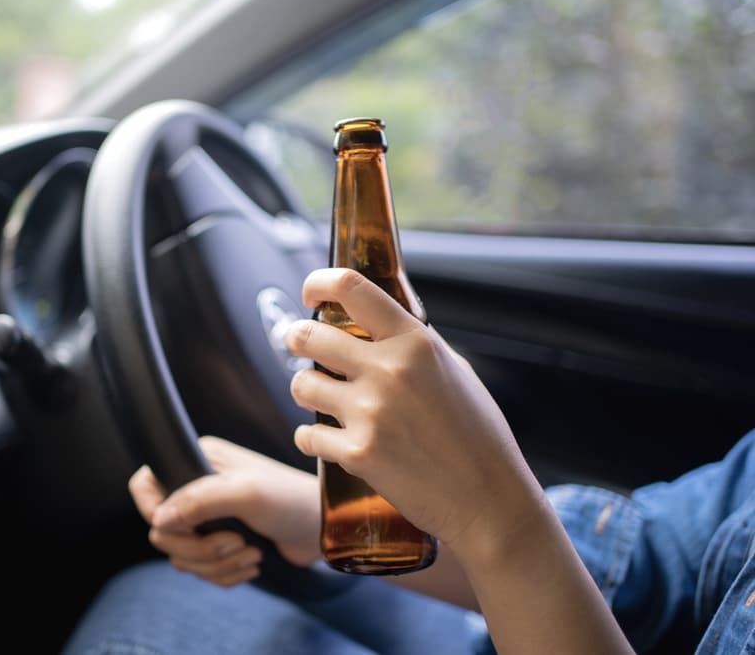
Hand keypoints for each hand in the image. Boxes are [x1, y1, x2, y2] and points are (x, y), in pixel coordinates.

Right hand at [128, 436, 319, 586]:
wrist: (322, 527)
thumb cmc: (290, 500)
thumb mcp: (245, 493)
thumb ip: (199, 500)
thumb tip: (158, 520)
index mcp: (197, 461)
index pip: (146, 486)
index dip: (153, 512)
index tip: (179, 529)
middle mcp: (196, 487)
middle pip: (163, 531)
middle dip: (199, 549)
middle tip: (236, 545)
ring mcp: (207, 517)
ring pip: (181, 555)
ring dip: (216, 565)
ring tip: (251, 555)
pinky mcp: (219, 542)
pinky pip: (201, 570)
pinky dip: (224, 575)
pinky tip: (252, 564)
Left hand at [284, 268, 543, 561]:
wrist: (489, 502)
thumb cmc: (478, 436)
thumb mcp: (454, 371)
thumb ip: (414, 346)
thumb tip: (376, 324)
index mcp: (415, 343)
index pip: (351, 286)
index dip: (317, 283)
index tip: (310, 295)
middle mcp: (389, 371)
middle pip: (308, 335)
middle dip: (296, 338)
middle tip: (299, 345)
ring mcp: (370, 413)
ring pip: (301, 385)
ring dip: (305, 391)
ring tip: (322, 399)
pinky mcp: (357, 454)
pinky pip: (307, 436)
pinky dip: (311, 440)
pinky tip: (328, 443)